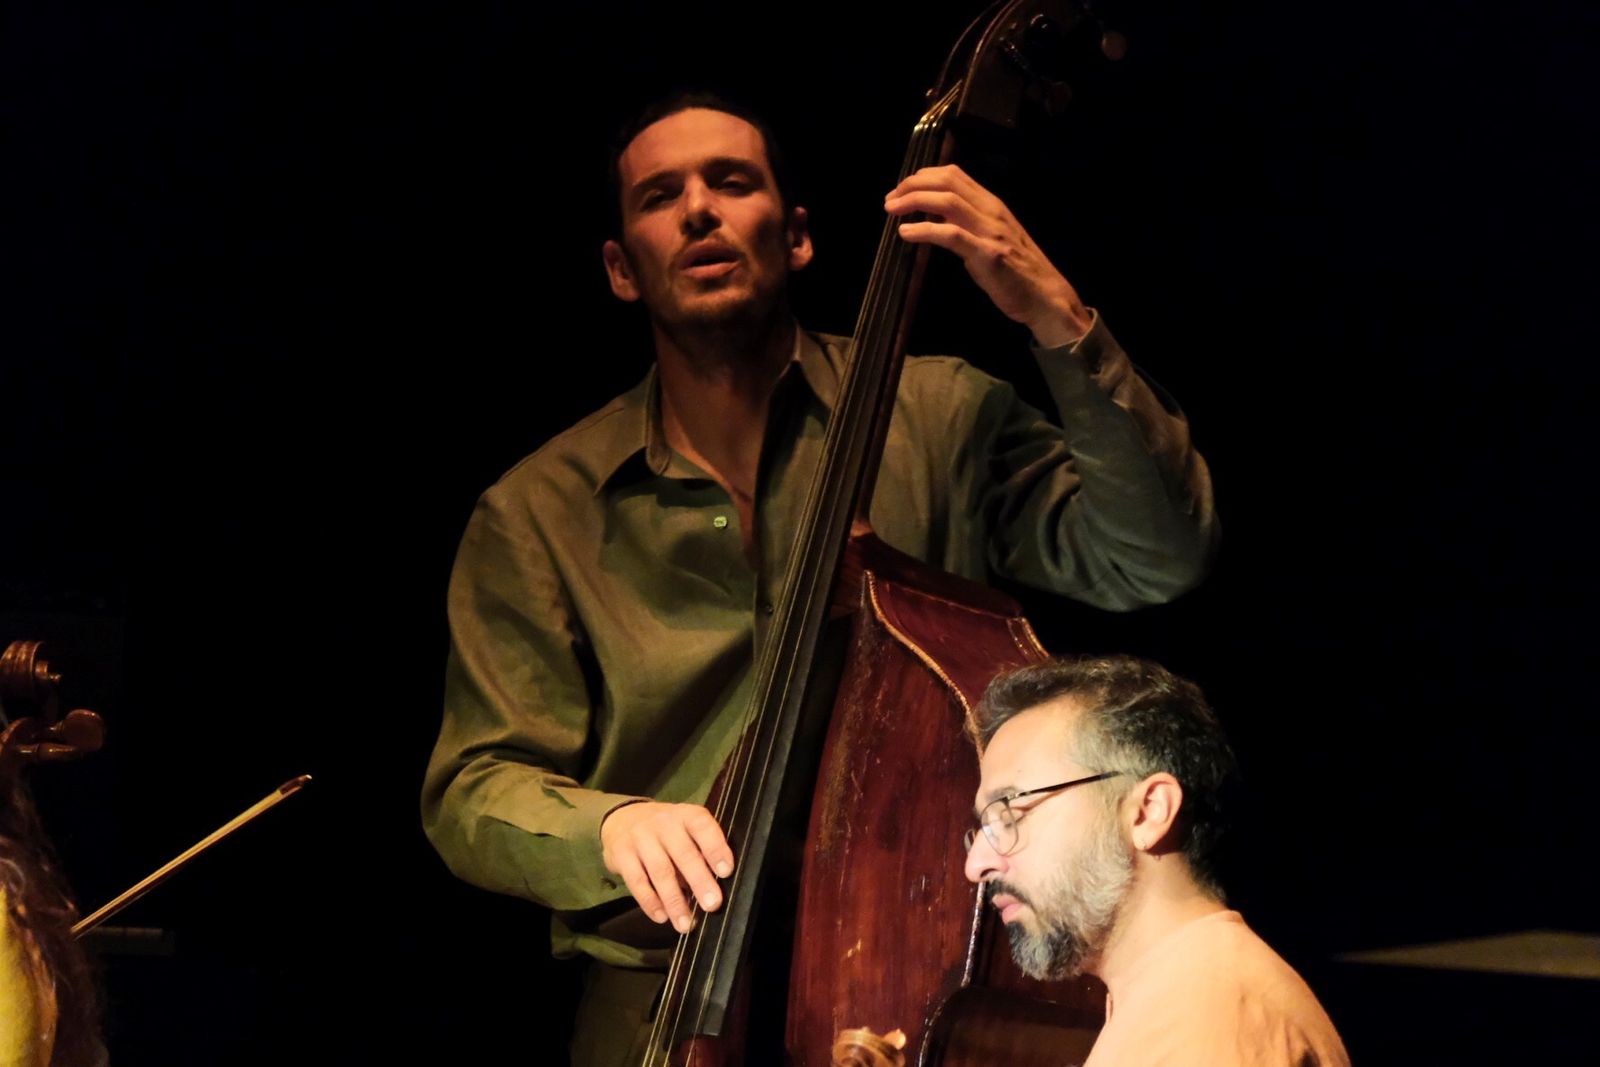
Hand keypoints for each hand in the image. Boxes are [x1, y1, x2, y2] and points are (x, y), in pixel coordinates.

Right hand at [600, 801, 734, 932]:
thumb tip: (714, 887)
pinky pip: (637, 882)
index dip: (715, 848)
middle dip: (699, 881)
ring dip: (675, 901)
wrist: (621, 819)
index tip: (726, 871)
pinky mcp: (621, 855)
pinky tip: (662, 917)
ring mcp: (640, 838)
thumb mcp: (684, 829)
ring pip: (660, 871)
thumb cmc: (665, 830)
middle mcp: (663, 823)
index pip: (703, 827)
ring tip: (686, 924)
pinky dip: (650, 902)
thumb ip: (699, 850)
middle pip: (683, 853)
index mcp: (685, 815)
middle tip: (712, 905)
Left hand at [885, 165, 1091, 347]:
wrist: (1046, 296)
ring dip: (913, 202)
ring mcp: (990, 231)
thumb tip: (934, 217)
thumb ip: (968, 224)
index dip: (923, 177)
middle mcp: (991, 211)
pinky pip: (950, 235)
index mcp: (992, 204)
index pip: (954, 175)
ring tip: (892, 210)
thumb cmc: (1017, 271)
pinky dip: (924, 230)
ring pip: (947, 202)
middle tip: (890, 199)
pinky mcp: (987, 254)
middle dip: (912, 185)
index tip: (902, 189)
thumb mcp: (992, 238)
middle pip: (946, 181)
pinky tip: (906, 233)